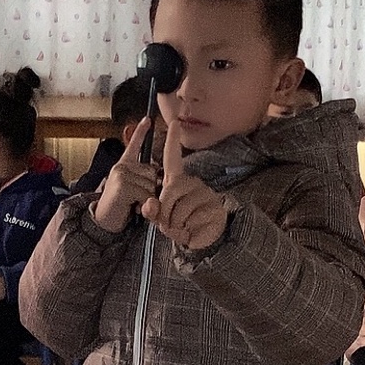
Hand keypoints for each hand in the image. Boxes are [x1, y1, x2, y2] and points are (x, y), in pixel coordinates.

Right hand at [91, 117, 160, 231]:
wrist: (103, 222)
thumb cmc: (121, 208)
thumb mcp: (134, 192)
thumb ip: (145, 185)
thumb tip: (157, 184)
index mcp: (124, 166)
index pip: (134, 146)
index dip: (140, 132)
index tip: (147, 119)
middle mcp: (122, 166)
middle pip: (153, 173)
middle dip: (151, 189)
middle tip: (137, 200)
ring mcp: (121, 174)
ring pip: (151, 185)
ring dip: (147, 199)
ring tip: (133, 204)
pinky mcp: (123, 184)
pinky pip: (146, 194)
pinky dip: (144, 205)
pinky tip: (132, 208)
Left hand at [141, 120, 226, 250]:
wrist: (202, 241)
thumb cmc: (180, 226)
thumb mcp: (161, 218)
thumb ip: (151, 211)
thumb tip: (150, 204)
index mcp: (178, 181)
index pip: (172, 159)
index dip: (172, 141)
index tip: (174, 123)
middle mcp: (192, 182)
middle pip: (169, 191)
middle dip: (164, 213)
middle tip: (170, 224)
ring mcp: (205, 193)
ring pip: (180, 208)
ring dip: (176, 224)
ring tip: (182, 228)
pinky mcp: (214, 206)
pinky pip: (193, 218)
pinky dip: (188, 229)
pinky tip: (193, 230)